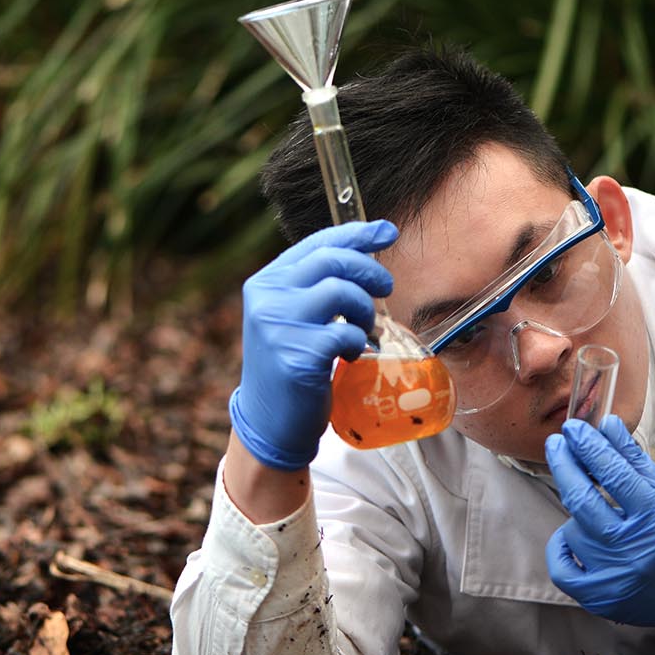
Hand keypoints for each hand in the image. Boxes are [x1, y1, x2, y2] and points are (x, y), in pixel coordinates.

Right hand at [229, 220, 397, 470]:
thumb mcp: (293, 318)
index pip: (317, 244)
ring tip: (363, 330)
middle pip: (332, 261)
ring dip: (365, 310)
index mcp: (266, 282)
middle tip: (386, 288)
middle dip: (369, 270)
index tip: (388, 231)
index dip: (357, 233)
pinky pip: (344, 333)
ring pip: (341, 292)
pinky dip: (357, 342)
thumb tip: (365, 253)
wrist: (270, 422)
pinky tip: (350, 354)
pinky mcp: (295, 355)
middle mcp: (267, 298)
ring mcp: (277, 326)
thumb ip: (315, 288)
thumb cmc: (292, 366)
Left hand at [543, 416, 654, 642]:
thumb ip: (634, 461)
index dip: (590, 447)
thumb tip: (606, 425)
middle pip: (583, 500)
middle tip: (557, 443)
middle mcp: (636, 550)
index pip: (615, 474)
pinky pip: (561, 567)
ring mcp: (615, 578)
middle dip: (565, 465)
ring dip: (578, 512)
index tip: (573, 428)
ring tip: (593, 507)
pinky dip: (560, 547)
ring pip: (573, 530)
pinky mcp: (600, 599)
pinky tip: (572, 535)